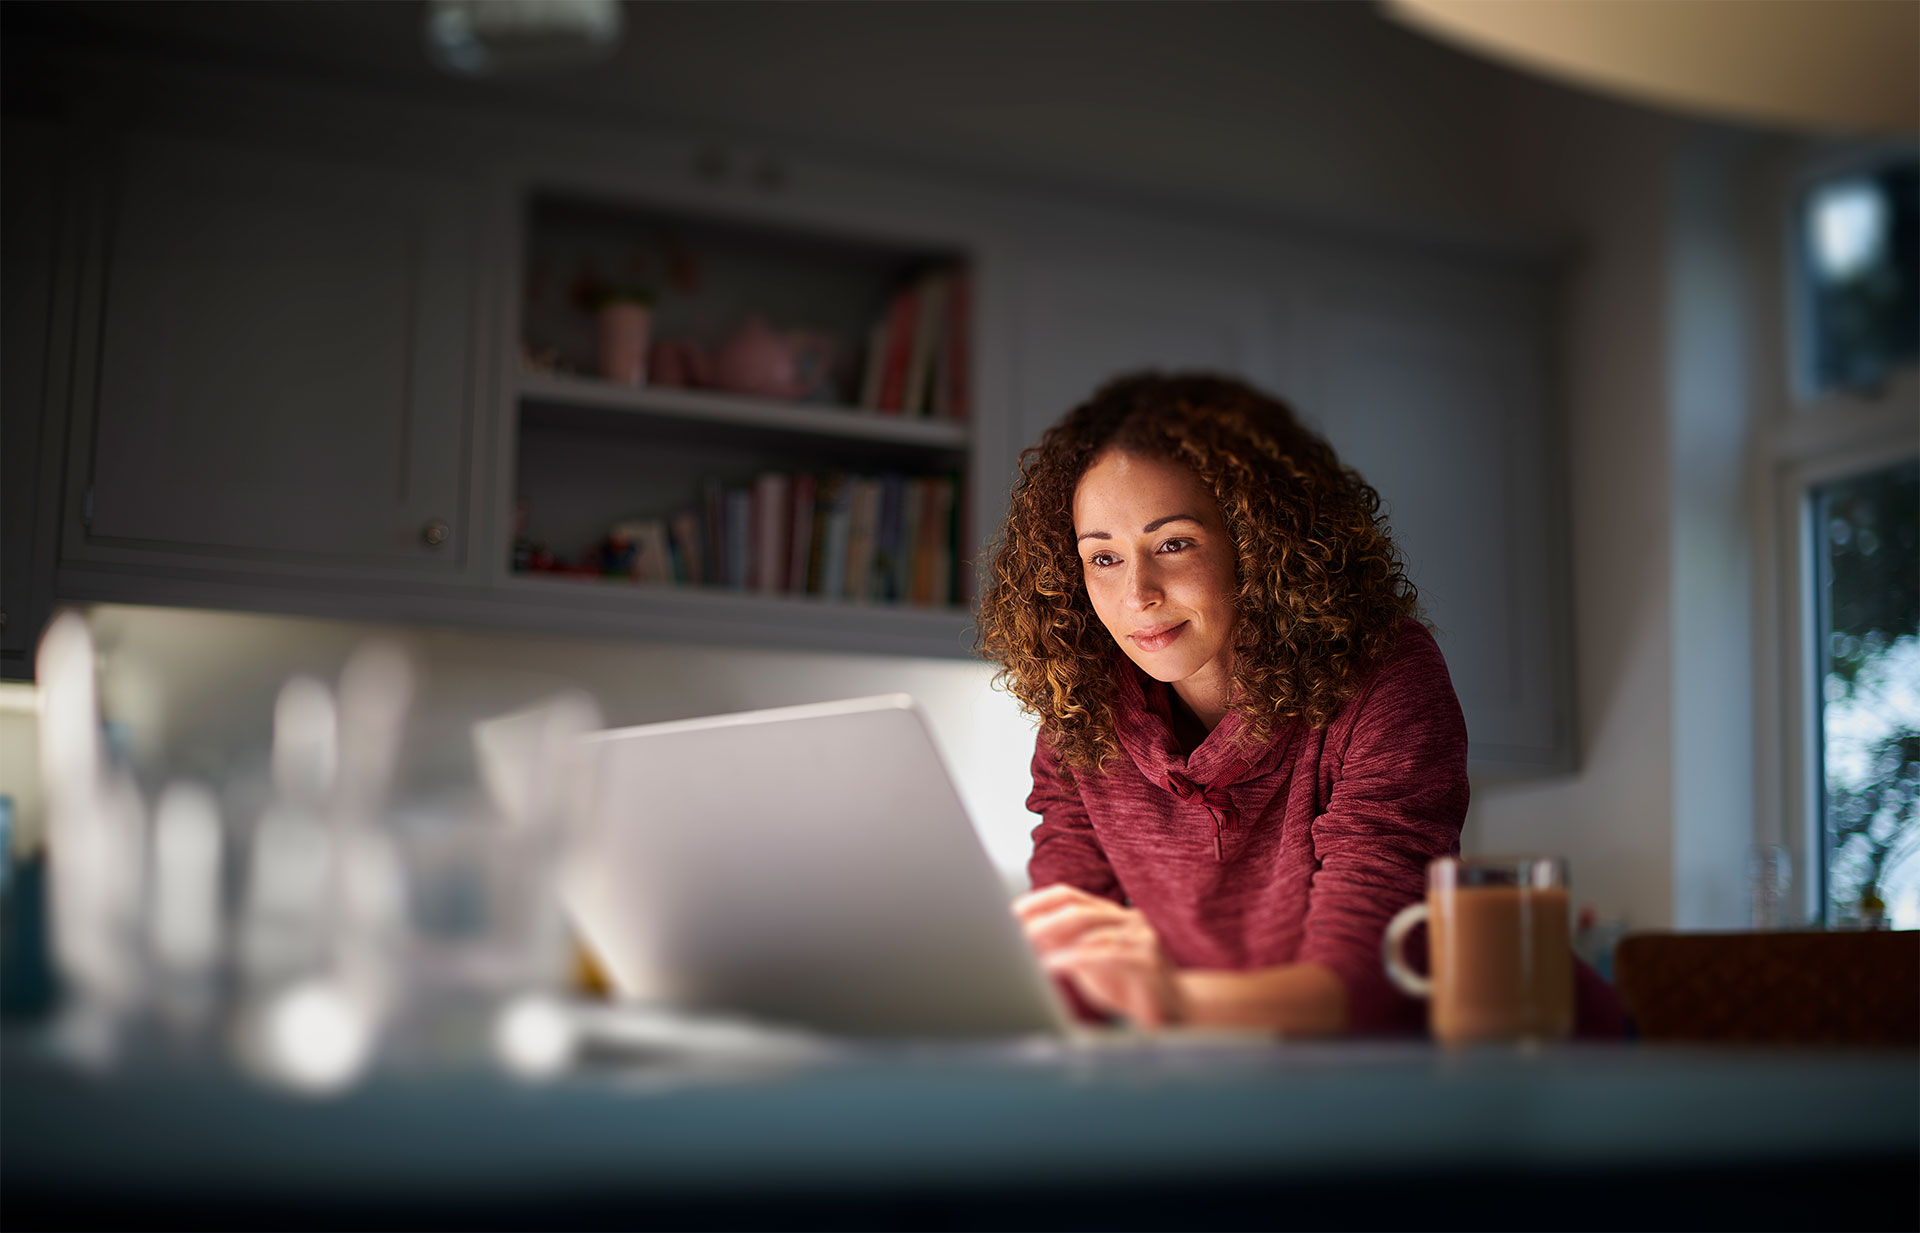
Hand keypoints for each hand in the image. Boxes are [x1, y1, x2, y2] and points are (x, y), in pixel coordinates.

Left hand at [1012, 883, 1182, 1028]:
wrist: (1177, 1013)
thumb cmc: (1128, 987)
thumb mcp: (1090, 964)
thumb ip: (1065, 948)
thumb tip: (1023, 936)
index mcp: (1113, 915)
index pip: (1070, 895)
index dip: (1037, 901)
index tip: (1008, 912)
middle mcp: (1129, 919)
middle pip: (1077, 909)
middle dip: (1041, 922)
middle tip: (1012, 934)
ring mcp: (1142, 937)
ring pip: (1091, 930)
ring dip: (1053, 941)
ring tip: (1026, 951)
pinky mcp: (1148, 960)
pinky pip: (1106, 954)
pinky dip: (1074, 959)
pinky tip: (1053, 966)